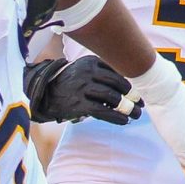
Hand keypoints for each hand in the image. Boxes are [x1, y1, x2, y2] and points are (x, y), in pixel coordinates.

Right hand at [24, 57, 141, 125]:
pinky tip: (124, 121)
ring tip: (136, 114)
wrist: (43, 94)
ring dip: (128, 107)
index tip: (140, 92)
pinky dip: (116, 116)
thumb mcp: (83, 71)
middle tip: (141, 104)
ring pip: (112, 97)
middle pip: (118, 82)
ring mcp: (82, 88)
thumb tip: (128, 87)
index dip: (132, 81)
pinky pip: (102, 111)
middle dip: (133, 94)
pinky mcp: (78, 104)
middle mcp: (87, 73)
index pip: (118, 70)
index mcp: (91, 62)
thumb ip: (102, 73)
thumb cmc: (68, 84)